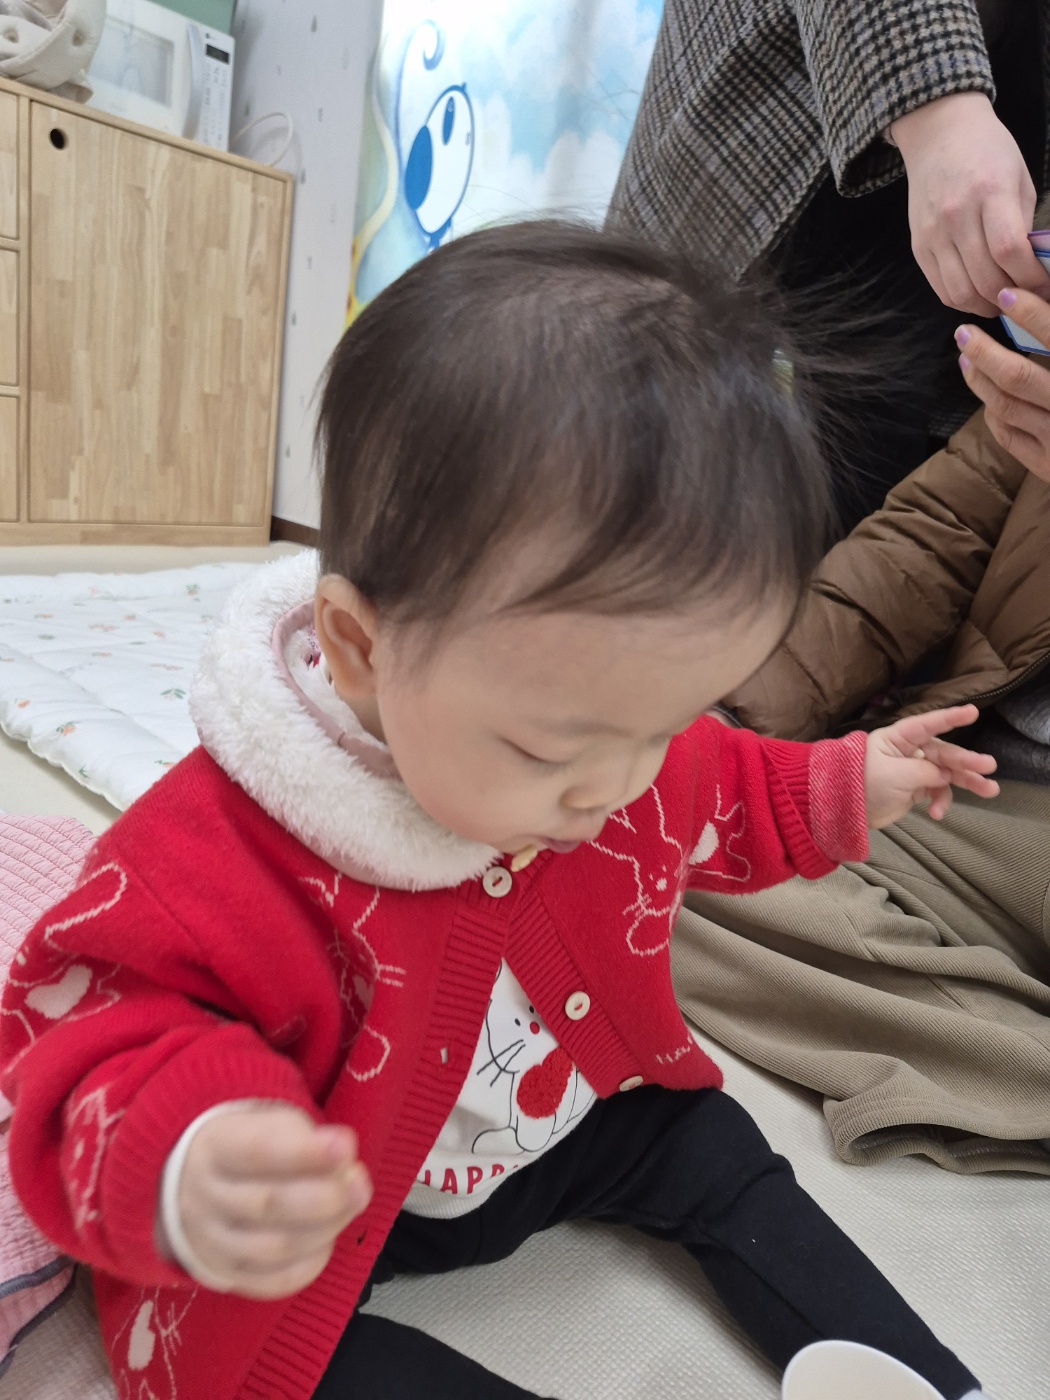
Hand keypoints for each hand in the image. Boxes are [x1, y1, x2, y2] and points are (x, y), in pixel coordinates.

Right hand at [167, 1104, 371, 1299]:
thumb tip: (343, 1154)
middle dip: (325, 1196)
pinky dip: (308, 1265)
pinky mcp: (225, 1274)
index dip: (305, 1153)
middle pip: (267, 1205)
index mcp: (213, 1146)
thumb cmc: (246, 1142)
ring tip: (353, 1204)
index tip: (346, 1146)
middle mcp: (203, 1198)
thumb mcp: (266, 1120)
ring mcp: (210, 1242)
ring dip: (325, 1228)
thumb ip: (302, 1135)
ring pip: (273, 1248)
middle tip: (360, 1182)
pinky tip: (327, 1240)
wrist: (191, 1181)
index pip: (257, 1151)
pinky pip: (271, 1282)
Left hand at [864, 705, 997, 827]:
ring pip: (946, 772)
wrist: (843, 812)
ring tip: (990, 790)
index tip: (973, 712)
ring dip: (967, 782)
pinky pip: (937, 791)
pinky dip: (941, 801)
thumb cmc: (862, 785)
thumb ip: (923, 771)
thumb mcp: (894, 776)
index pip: (926, 724)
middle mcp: (908, 750)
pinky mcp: (916, 788)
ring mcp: (913, 770)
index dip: (949, 718)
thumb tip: (945, 774)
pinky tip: (938, 814)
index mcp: (897, 738)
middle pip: (943, 752)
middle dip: (966, 760)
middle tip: (989, 766)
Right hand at [891, 93, 1044, 315]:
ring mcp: (933, 234)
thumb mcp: (1019, 178)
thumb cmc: (989, 152)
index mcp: (989, 191)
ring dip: (987, 306)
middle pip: (985, 278)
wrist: (939, 135)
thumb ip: (1024, 224)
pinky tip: (980, 295)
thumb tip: (1033, 269)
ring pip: (961, 292)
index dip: (1030, 278)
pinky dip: (964, 300)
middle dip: (1012, 298)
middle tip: (1028, 300)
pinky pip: (942, 289)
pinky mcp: (919, 247)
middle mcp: (956, 216)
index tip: (1045, 287)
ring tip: (1004, 302)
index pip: (1008, 250)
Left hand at [957, 296, 1049, 477]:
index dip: (1031, 314)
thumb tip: (1044, 304)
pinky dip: (992, 410)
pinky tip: (986, 392)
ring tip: (966, 357)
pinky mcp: (1045, 465)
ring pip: (1004, 406)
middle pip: (1017, 377)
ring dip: (979, 379)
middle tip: (963, 332)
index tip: (1006, 295)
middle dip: (984, 352)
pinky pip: (1007, 434)